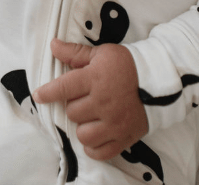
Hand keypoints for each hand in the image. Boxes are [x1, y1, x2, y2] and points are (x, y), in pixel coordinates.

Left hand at [34, 39, 147, 160]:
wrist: (159, 79)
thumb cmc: (128, 64)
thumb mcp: (102, 53)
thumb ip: (76, 53)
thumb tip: (53, 45)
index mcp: (95, 78)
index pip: (63, 88)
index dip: (47, 92)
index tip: (39, 95)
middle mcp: (103, 102)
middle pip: (72, 112)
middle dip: (75, 104)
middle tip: (86, 97)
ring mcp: (113, 122)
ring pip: (83, 134)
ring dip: (83, 126)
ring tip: (92, 116)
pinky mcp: (123, 137)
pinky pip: (99, 151)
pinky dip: (94, 147)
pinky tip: (96, 134)